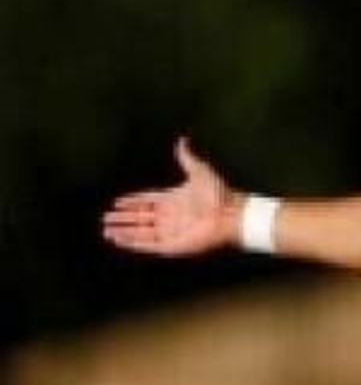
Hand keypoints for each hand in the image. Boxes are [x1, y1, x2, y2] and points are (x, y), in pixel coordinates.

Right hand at [103, 136, 240, 255]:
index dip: (133, 202)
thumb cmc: (219, 193)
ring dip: (124, 232)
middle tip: (106, 219)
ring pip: (142, 233)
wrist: (231, 214)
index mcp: (175, 199)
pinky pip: (148, 245)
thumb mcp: (199, 171)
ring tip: (106, 231)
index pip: (148, 201)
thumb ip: (187, 157)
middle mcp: (172, 217)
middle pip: (142, 219)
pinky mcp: (174, 245)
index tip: (117, 203)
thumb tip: (182, 139)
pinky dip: (132, 243)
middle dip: (124, 219)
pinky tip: (118, 240)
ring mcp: (172, 232)